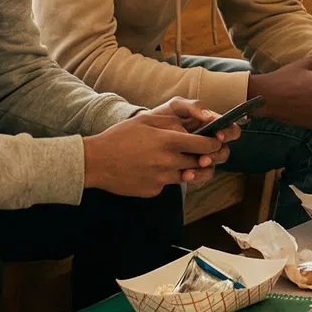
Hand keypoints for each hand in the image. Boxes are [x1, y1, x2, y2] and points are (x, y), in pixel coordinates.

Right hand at [82, 100, 233, 195]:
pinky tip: (151, 168)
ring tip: (172, 158)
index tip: (216, 141)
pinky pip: (168, 184)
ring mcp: (161, 179)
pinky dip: (165, 177)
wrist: (95, 162)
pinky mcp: (154, 191)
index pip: (206, 145)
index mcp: (169, 141)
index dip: (215, 143)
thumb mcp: (146, 120)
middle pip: (201, 162)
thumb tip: (193, 127)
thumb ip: (172, 122)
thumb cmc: (120, 136)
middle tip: (200, 151)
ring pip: (186, 175)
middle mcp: (168, 162)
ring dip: (185, 168)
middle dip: (203, 157)